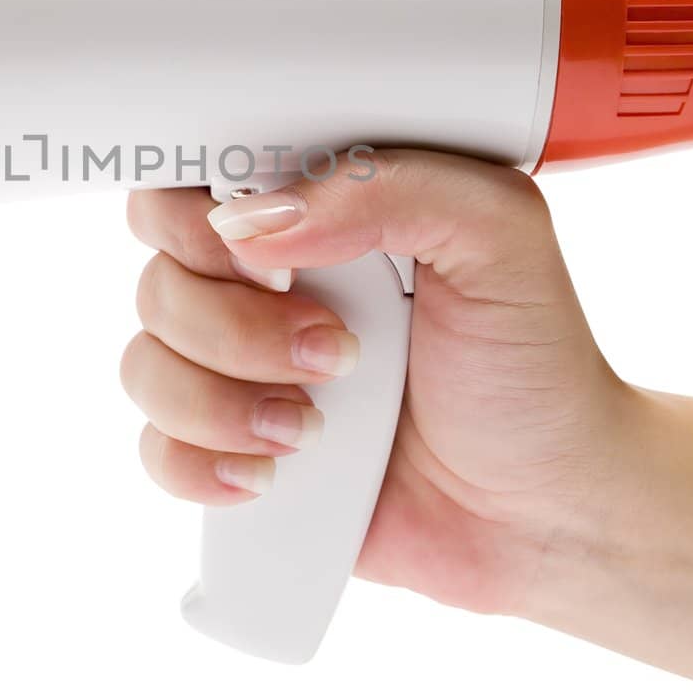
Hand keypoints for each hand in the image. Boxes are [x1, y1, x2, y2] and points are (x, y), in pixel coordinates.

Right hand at [122, 149, 631, 615]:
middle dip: (231, 324)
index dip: (201, 219)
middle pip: (158, 277)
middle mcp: (263, 286)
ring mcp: (241, 372)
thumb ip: (390, 187)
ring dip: (223, 402)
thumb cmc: (533, 367)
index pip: (193, 183)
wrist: (547, 508)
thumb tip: (259, 218)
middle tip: (333, 351)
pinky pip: (156, 448)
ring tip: (315, 426)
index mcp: (314, 215)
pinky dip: (202, 464)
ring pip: (145, 365)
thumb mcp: (500, 236)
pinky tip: (275, 472)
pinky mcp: (233, 451)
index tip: (267, 258)